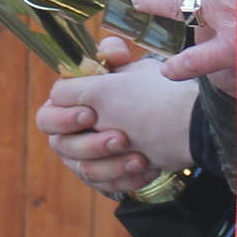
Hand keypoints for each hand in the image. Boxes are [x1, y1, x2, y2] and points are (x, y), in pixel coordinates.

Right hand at [35, 47, 199, 198]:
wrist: (188, 129)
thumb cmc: (153, 98)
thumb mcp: (129, 73)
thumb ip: (105, 58)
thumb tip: (107, 51)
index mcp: (73, 105)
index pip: (48, 116)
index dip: (65, 117)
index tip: (91, 114)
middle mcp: (76, 132)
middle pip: (62, 147)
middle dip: (91, 145)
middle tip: (120, 138)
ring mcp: (90, 157)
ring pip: (86, 170)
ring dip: (112, 165)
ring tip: (140, 157)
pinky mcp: (107, 176)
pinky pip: (107, 185)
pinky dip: (127, 177)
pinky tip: (149, 168)